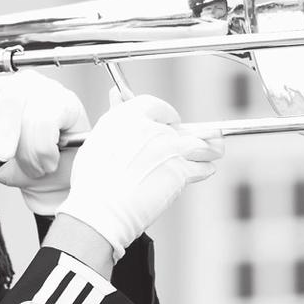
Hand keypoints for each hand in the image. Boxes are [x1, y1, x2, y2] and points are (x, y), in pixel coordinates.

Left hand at [0, 72, 89, 214]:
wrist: (52, 185)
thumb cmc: (19, 164)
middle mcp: (20, 84)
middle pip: (9, 98)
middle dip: (5, 134)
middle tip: (2, 155)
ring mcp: (46, 89)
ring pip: (30, 117)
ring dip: (28, 152)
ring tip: (34, 161)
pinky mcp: (66, 102)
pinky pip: (47, 126)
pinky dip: (44, 151)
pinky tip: (50, 156)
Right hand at [56, 92, 223, 261]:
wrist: (100, 210)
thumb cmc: (94, 182)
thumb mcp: (100, 140)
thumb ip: (116, 116)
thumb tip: (118, 94)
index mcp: (128, 116)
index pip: (158, 107)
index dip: (165, 117)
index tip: (167, 124)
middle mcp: (151, 128)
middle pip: (181, 127)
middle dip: (184, 138)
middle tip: (180, 148)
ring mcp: (168, 148)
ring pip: (200, 143)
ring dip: (204, 149)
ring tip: (209, 152)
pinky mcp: (180, 171)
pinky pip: (203, 167)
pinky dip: (203, 169)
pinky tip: (201, 171)